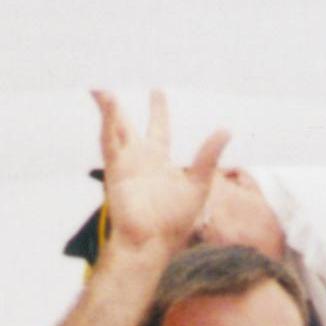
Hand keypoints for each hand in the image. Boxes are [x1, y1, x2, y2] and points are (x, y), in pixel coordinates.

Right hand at [94, 90, 228, 259]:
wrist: (153, 242)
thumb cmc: (176, 221)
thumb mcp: (199, 183)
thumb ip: (208, 156)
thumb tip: (226, 130)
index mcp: (159, 160)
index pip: (158, 128)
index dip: (157, 109)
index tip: (156, 91)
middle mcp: (140, 158)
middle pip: (127, 124)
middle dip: (119, 106)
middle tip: (110, 84)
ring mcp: (125, 163)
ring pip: (114, 128)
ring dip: (107, 108)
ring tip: (99, 87)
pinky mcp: (116, 170)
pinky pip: (110, 142)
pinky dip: (108, 122)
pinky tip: (108, 104)